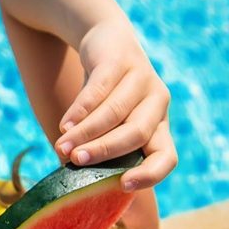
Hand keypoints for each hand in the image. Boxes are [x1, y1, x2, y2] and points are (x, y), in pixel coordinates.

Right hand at [54, 20, 177, 190]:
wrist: (104, 40)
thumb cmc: (105, 95)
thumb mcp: (108, 123)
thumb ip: (100, 149)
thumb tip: (75, 189)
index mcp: (159, 126)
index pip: (166, 156)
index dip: (150, 174)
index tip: (123, 185)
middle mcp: (157, 103)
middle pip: (138, 134)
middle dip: (105, 150)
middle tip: (75, 162)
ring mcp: (142, 78)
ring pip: (115, 112)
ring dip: (86, 132)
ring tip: (61, 146)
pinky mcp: (121, 60)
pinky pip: (100, 89)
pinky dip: (80, 110)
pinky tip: (65, 124)